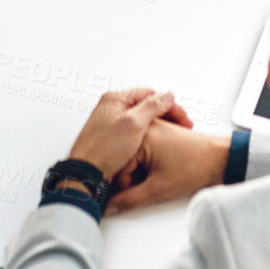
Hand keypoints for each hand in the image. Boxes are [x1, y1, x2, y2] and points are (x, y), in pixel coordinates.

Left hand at [65, 89, 188, 179]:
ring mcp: (110, 124)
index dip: (168, 104)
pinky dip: (148, 136)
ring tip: (173, 136)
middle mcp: (111, 109)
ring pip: (141, 120)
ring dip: (158, 126)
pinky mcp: (111, 139)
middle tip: (182, 127)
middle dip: (166, 115)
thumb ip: (152, 107)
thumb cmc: (105, 149)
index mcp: (114, 100)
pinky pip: (134, 132)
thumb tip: (168, 95)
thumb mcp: (133, 124)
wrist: (86, 174)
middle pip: (145, 106)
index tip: (182, 117)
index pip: (148, 94)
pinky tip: (156, 145)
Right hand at [106, 119, 231, 214]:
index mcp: (141, 136)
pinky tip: (159, 171)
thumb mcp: (158, 188)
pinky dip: (147, 164)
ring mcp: (152, 128)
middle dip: (132, 178)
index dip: (124, 185)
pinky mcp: (160, 133)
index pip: (117, 166)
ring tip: (156, 178)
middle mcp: (144, 127)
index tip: (132, 194)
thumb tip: (111, 205)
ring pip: (133, 157)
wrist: (220, 160)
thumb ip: (130, 199)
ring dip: (140, 171)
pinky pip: (143, 151)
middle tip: (147, 187)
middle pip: (124, 160)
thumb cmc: (196, 167)